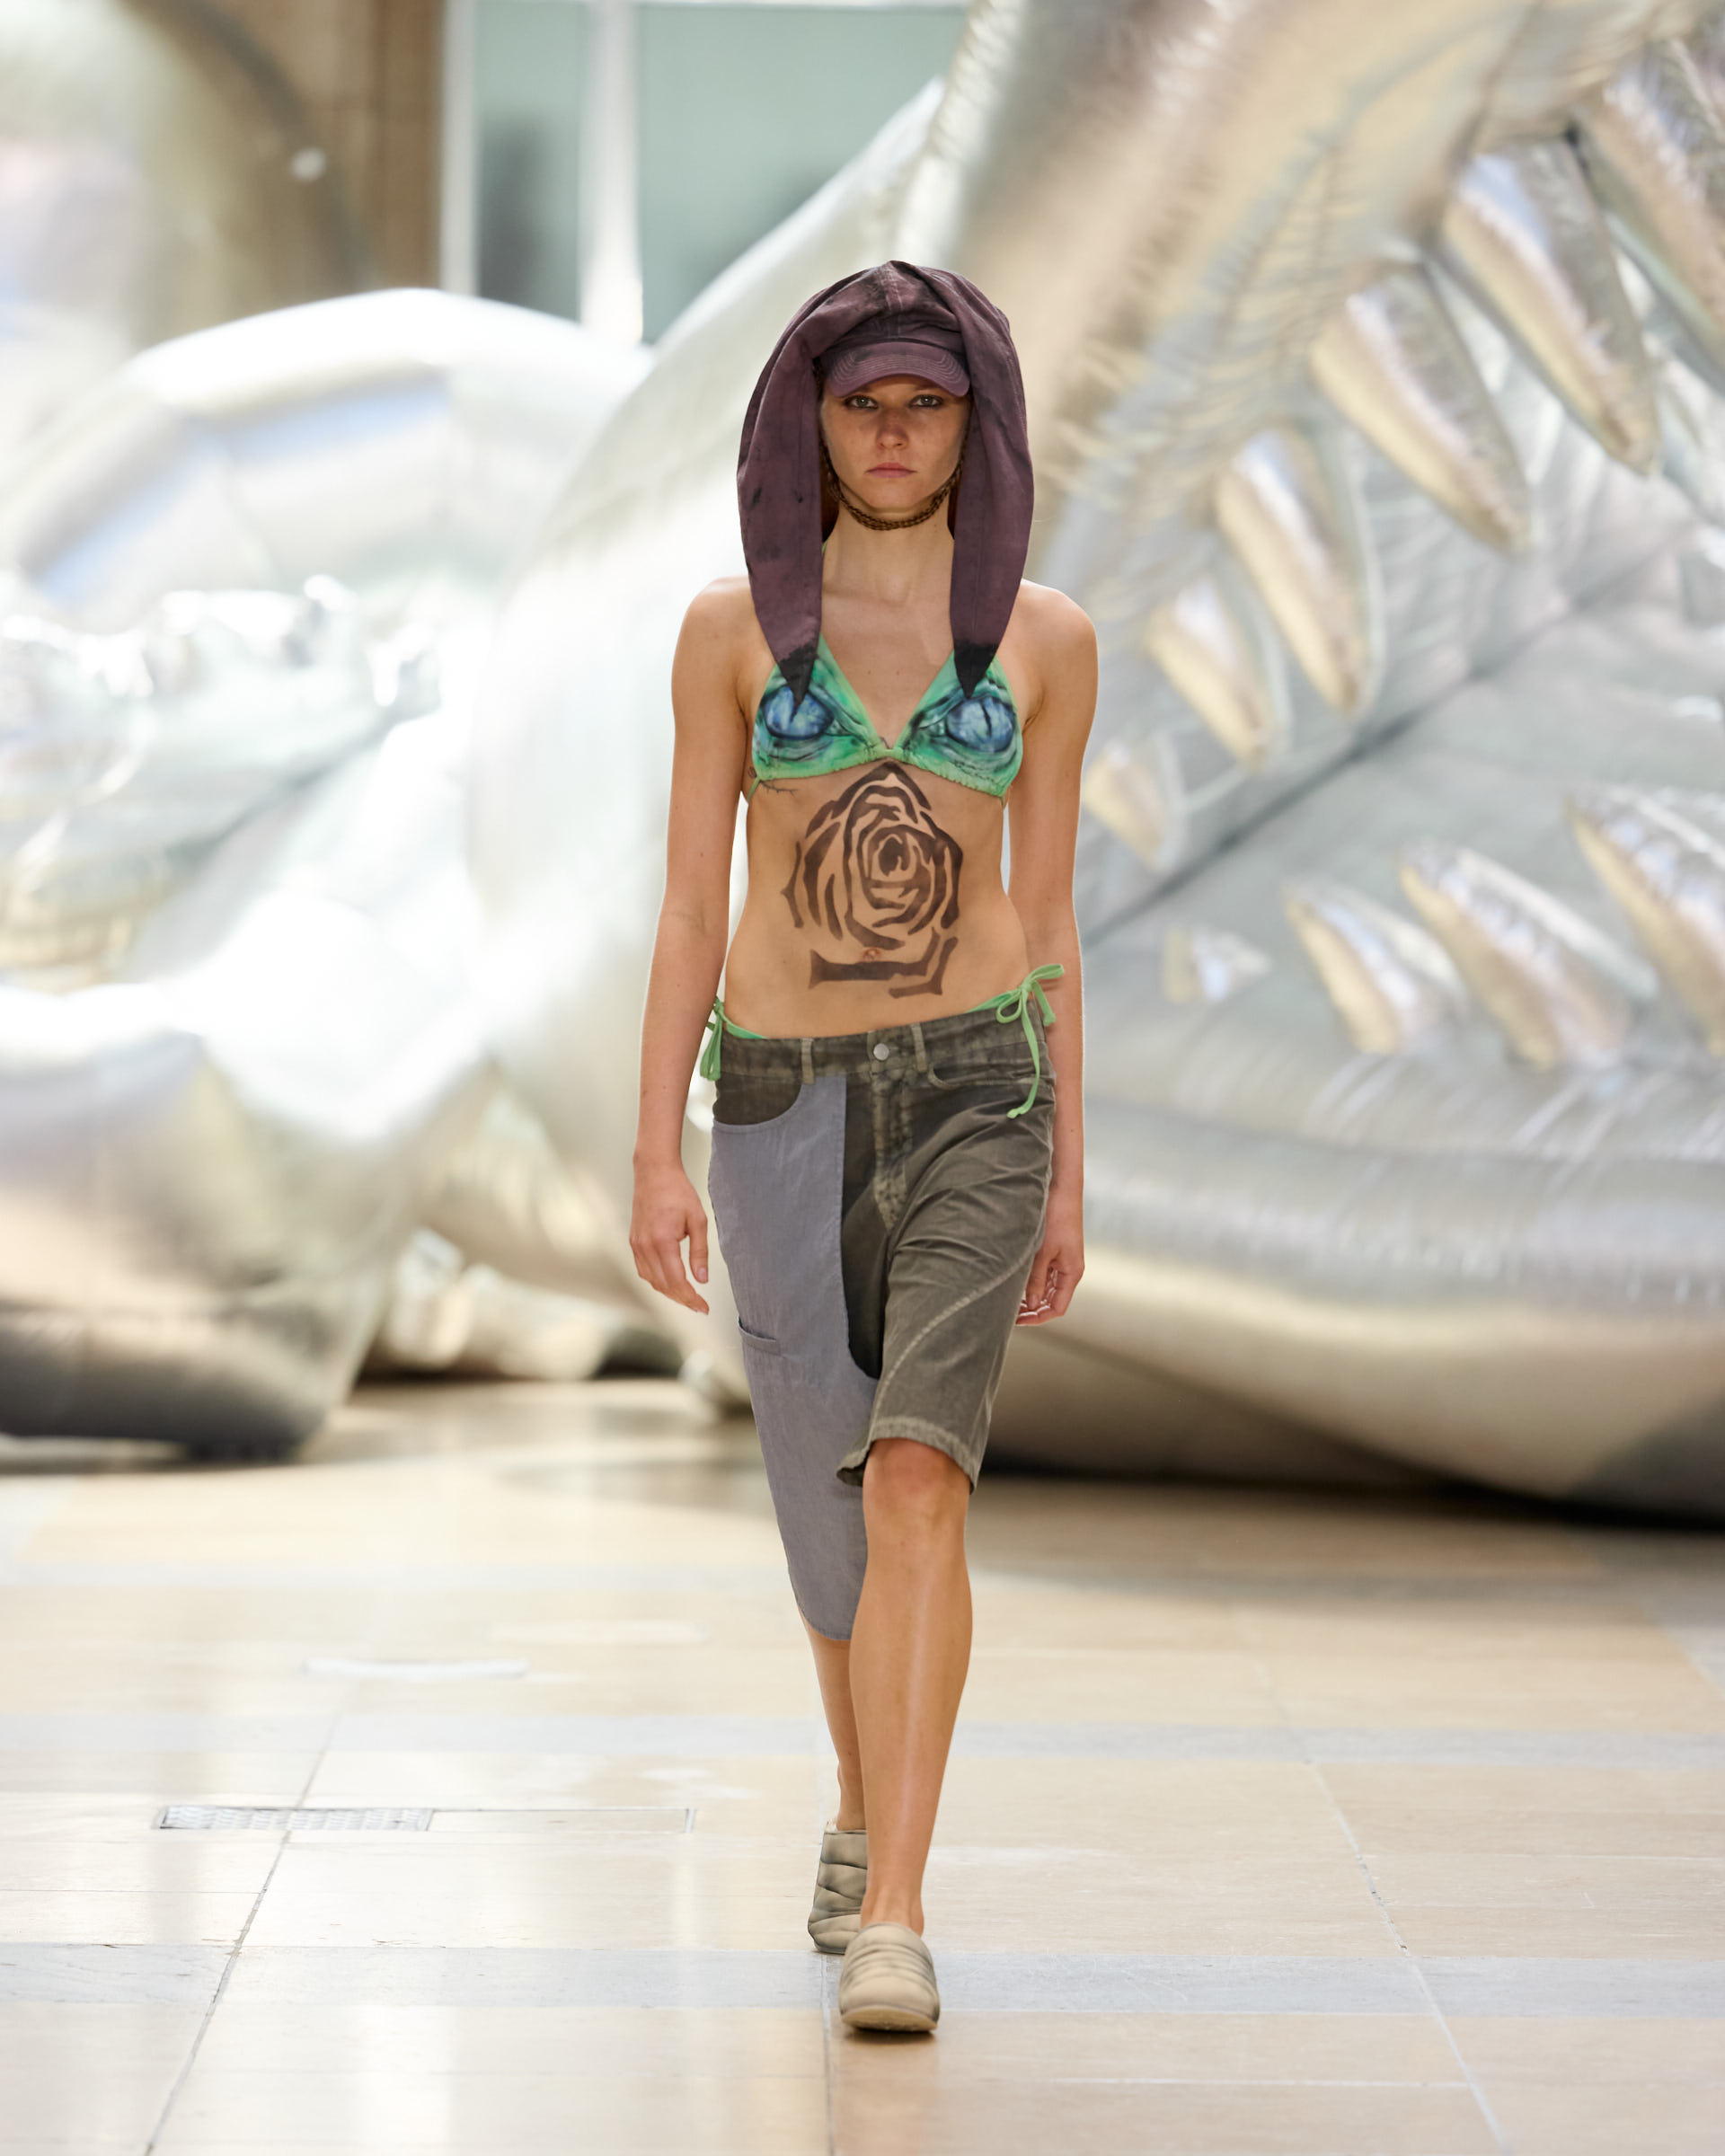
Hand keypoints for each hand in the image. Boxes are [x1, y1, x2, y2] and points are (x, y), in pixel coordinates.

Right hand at [630, 1160, 709, 1313]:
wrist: (654, 1173)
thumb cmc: (677, 1192)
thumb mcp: (698, 1220)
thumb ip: (699, 1252)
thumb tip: (701, 1278)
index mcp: (662, 1242)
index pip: (677, 1281)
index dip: (691, 1298)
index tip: (703, 1307)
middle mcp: (645, 1246)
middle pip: (663, 1285)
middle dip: (682, 1299)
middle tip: (699, 1306)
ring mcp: (637, 1245)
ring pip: (652, 1281)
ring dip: (670, 1292)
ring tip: (687, 1297)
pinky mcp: (634, 1242)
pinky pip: (643, 1270)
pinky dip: (657, 1281)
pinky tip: (670, 1282)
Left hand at [1017, 1188, 1083, 1324]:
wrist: (1061, 1189)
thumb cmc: (1056, 1217)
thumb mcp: (1042, 1251)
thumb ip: (1036, 1279)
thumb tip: (1030, 1304)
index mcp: (1072, 1273)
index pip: (1056, 1308)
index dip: (1037, 1317)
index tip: (1016, 1320)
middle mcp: (1069, 1270)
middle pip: (1051, 1300)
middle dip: (1031, 1309)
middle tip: (1007, 1312)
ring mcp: (1062, 1261)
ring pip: (1046, 1288)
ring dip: (1029, 1295)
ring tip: (1007, 1298)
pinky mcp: (1055, 1251)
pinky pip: (1044, 1274)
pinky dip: (1030, 1281)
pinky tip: (1014, 1281)